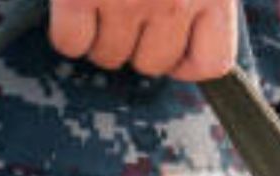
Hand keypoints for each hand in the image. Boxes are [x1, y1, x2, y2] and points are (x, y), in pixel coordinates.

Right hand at [49, 0, 238, 80]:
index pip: (212, 64)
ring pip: (109, 57)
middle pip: (154, 64)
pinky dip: (67, 33)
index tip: (173, 47)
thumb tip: (192, 49)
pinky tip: (72, 10)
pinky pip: (70, 42)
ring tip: (99, 7)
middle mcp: (173, 0)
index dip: (187, 63)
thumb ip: (203, 1)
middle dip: (138, 47)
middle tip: (126, 17)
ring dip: (101, 39)